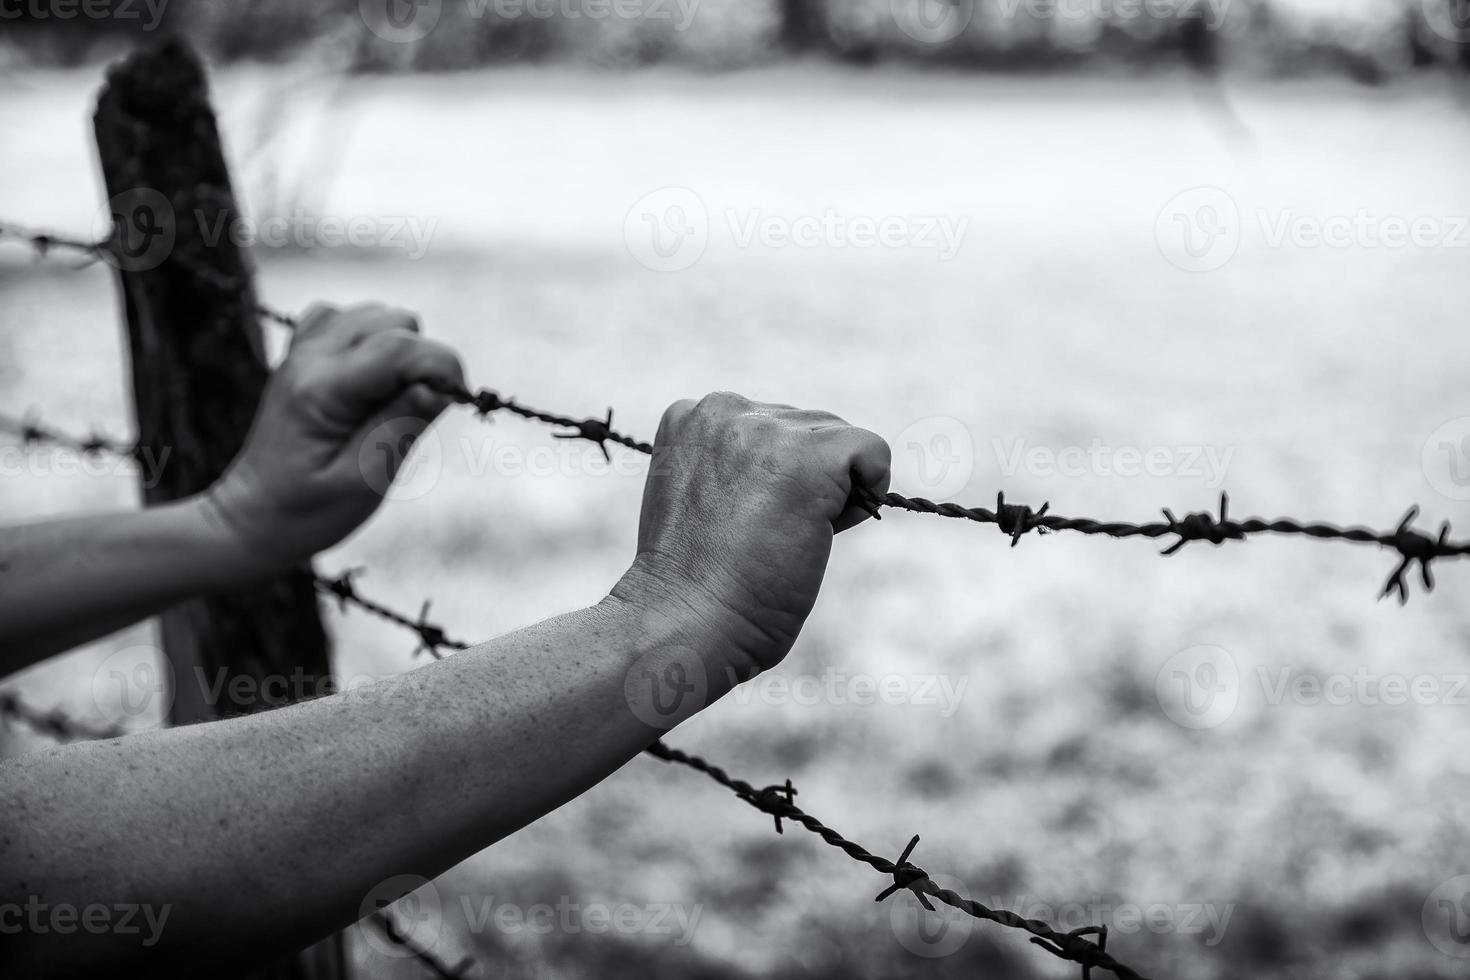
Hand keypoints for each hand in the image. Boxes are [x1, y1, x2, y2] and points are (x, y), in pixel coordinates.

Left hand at [202, 303, 464, 573]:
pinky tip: (370, 378)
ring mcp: (304, 349)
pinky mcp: (305, 351)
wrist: (254, 514)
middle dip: (423, 361)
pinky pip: (352, 318)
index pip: (400, 348)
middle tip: (414, 411)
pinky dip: (374, 340)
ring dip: (401, 350)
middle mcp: (310, 357)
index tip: (458, 400)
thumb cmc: (309, 509)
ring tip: (390, 400)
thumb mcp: (365, 480)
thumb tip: (441, 386)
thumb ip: (402, 426)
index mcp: (322, 390)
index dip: (444, 367)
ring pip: (379, 314)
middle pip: (395, 322)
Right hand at [616, 392, 890, 676]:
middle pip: (808, 429)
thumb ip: (732, 465)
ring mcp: (767, 428)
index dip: (770, 479)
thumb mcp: (698, 498)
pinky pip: (873, 453)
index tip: (737, 523)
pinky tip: (822, 531)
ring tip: (781, 539)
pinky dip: (867, 496)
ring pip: (840, 443)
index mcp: (691, 414)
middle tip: (761, 539)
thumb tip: (788, 468)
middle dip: (804, 481)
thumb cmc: (691, 584)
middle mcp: (725, 408)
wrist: (685, 620)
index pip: (768, 426)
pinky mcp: (811, 456)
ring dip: (831, 493)